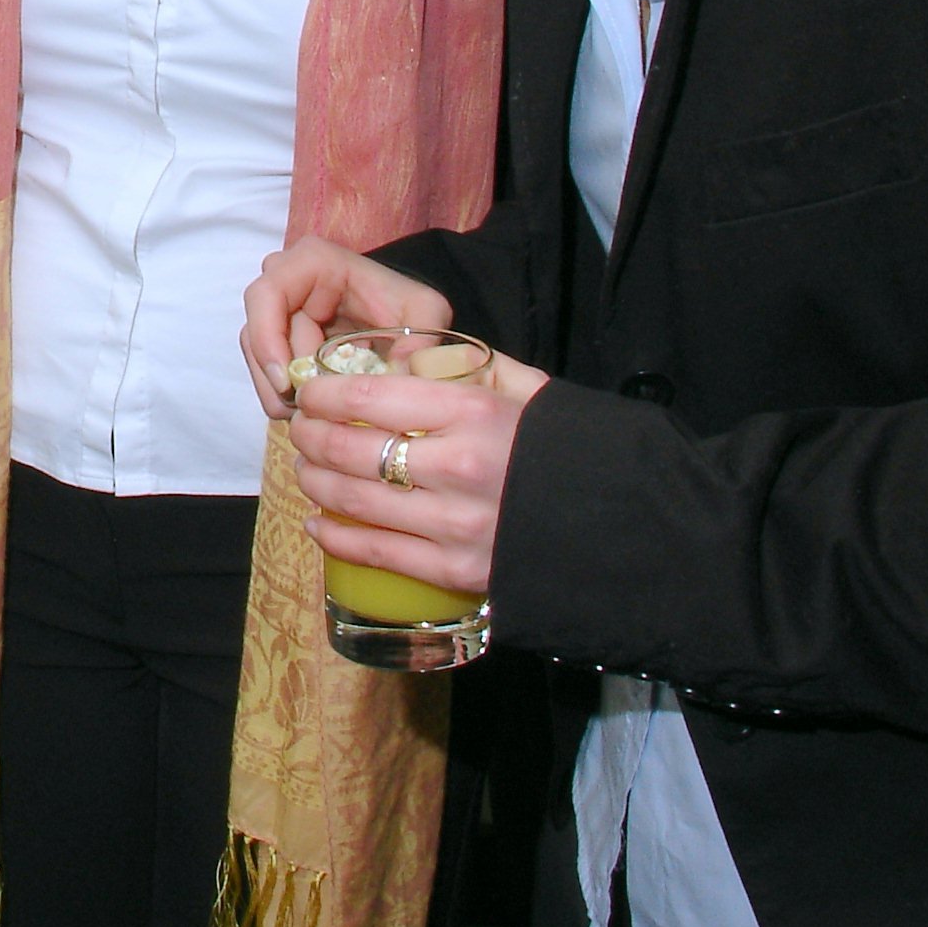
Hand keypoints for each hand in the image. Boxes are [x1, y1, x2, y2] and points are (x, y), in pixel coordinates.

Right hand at [241, 236, 457, 418]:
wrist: (402, 313)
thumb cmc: (408, 303)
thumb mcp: (425, 314)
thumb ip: (417, 342)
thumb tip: (398, 378)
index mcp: (314, 262)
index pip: (267, 294)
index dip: (266, 338)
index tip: (288, 381)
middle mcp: (286, 280)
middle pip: (258, 333)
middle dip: (279, 377)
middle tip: (306, 411)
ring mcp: (278, 310)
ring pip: (259, 357)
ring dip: (280, 392)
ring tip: (312, 417)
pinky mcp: (279, 338)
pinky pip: (268, 370)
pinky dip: (285, 395)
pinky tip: (312, 411)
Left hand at [287, 354, 551, 597]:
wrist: (627, 529)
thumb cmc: (573, 449)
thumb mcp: (530, 391)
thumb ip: (472, 368)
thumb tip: (414, 355)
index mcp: (473, 412)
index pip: (369, 396)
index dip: (324, 394)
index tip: (310, 392)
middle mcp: (457, 466)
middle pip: (350, 448)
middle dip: (311, 436)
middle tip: (300, 429)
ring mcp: (454, 524)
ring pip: (353, 500)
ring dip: (315, 482)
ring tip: (305, 469)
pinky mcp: (457, 571)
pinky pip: (376, 553)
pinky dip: (335, 537)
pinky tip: (318, 522)